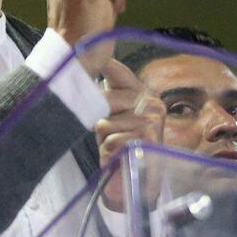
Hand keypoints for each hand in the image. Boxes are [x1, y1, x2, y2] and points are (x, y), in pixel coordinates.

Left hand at [94, 59, 164, 210]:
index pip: (117, 71)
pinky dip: (108, 151)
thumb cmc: (123, 147)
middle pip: (104, 98)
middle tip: (108, 134)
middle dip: (98, 118)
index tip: (84, 53)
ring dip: (103, 139)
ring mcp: (151, 122)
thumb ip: (105, 97)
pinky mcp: (146, 140)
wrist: (139, 183)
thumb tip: (83, 68)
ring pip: (104, 122)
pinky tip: (119, 156)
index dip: (100, 64)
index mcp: (146, 95)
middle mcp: (153, 105)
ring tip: (115, 147)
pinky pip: (111, 140)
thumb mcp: (113, 118)